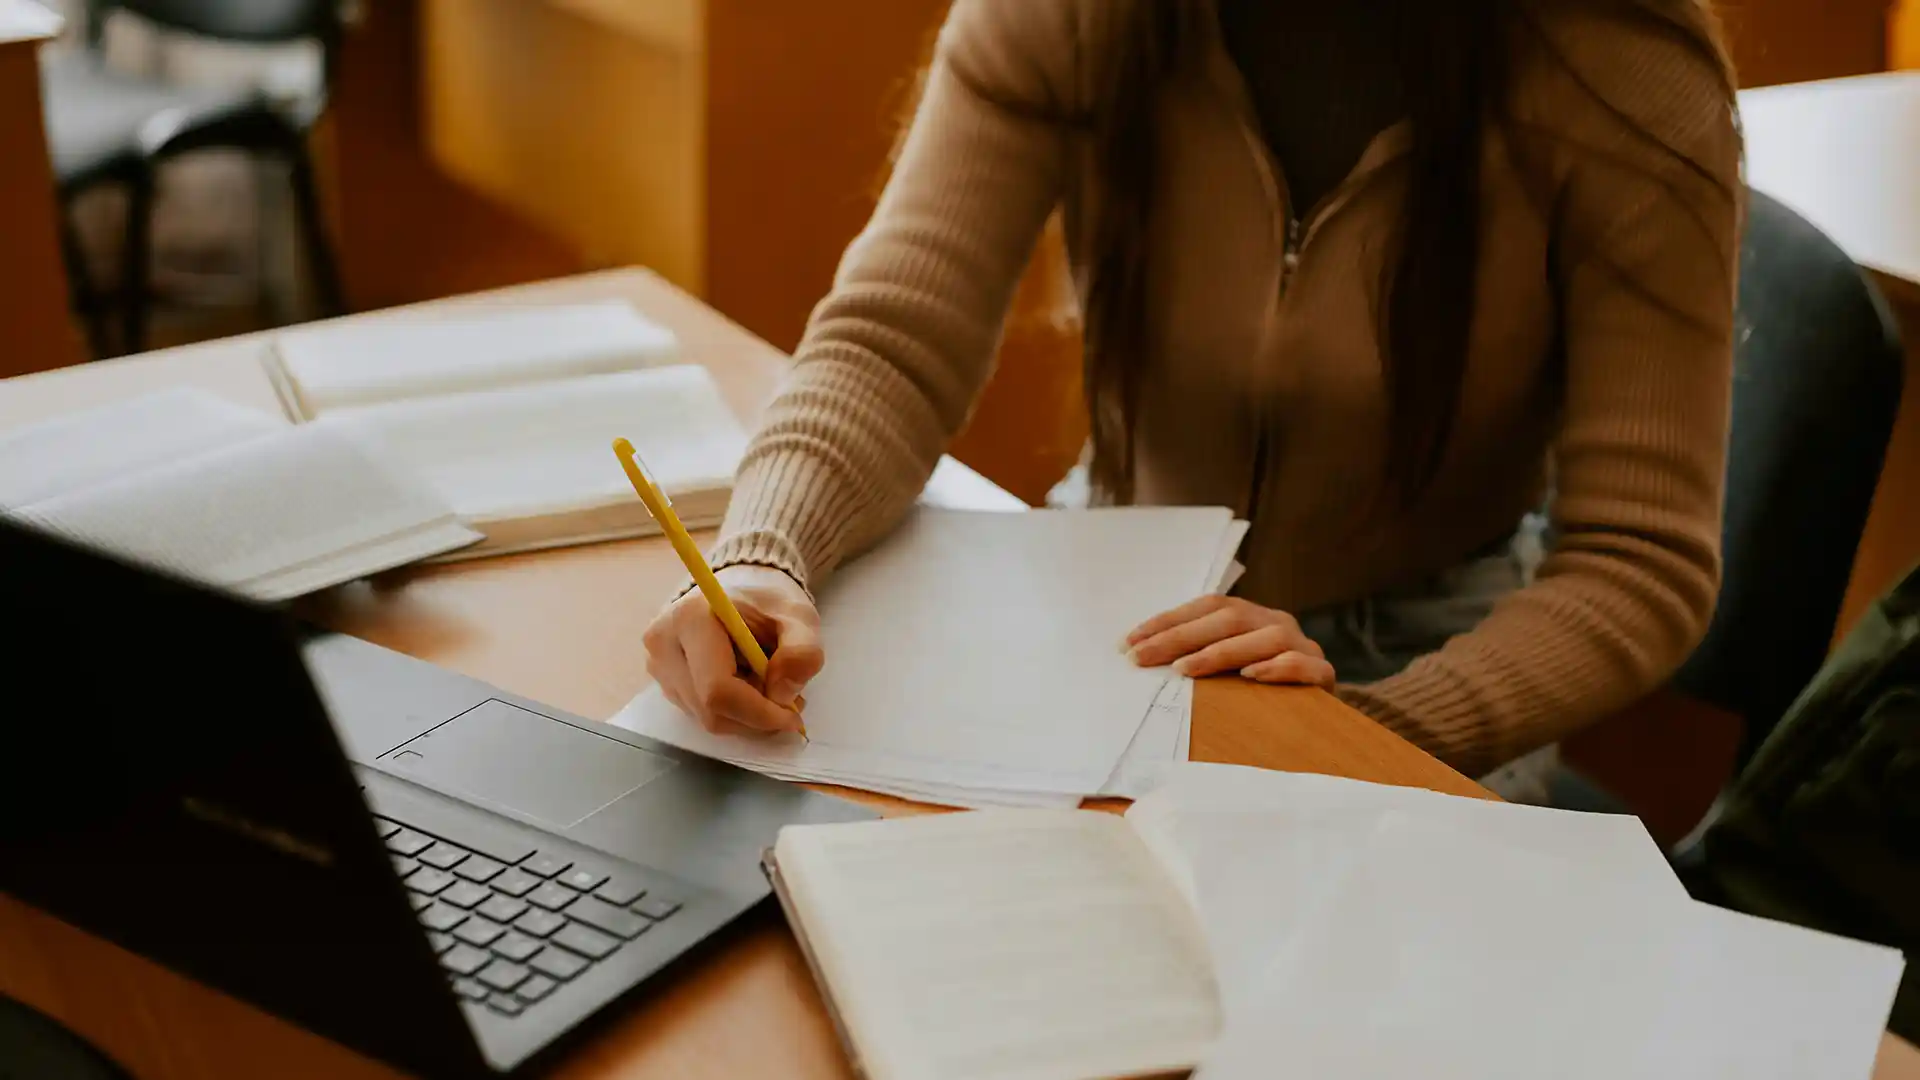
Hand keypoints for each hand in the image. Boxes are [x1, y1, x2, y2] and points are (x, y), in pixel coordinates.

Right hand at [643, 565, 821, 734]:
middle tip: (789, 702)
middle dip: (756, 717)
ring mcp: (658, 665)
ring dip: (746, 716)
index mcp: (690, 618)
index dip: (758, 713)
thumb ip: (802, 652)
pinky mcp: (663, 682)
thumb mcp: (799, 618)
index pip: (717, 689)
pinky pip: (701, 715)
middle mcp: (664, 643)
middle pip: (710, 710)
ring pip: (706, 718)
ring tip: (768, 685)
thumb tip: (783, 695)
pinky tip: (746, 685)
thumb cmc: (769, 606)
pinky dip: (732, 712)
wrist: (741, 597)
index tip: (793, 717)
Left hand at [1124, 595, 1335, 685]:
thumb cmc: (1259, 695)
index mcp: (1252, 616)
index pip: (1207, 607)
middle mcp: (1276, 622)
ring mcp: (1303, 646)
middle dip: (1180, 637)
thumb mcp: (1225, 672)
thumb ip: (1196, 659)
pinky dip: (1276, 667)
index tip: (1128, 642)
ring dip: (1221, 652)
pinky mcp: (1322, 673)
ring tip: (1185, 669)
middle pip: (1230, 619)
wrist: (1318, 722)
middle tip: (1142, 658)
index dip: (1168, 621)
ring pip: (1266, 637)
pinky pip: (1302, 664)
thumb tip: (1139, 657)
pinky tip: (1250, 677)